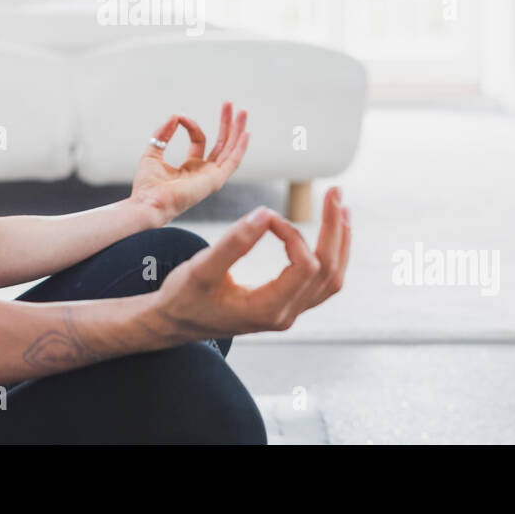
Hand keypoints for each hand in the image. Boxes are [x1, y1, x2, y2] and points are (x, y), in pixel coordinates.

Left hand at [130, 101, 249, 225]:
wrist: (147, 202)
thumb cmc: (147, 186)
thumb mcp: (153, 153)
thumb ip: (163, 135)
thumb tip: (174, 116)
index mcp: (191, 168)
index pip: (199, 140)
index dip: (191, 125)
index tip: (178, 117)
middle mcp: (204, 172)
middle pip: (221, 143)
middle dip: (226, 123)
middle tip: (230, 104)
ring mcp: (211, 177)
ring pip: (230, 150)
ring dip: (237, 130)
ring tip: (242, 111)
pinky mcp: (215, 180)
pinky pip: (233, 162)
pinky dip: (240, 147)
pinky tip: (245, 133)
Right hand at [151, 187, 349, 340]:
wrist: (174, 322)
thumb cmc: (184, 297)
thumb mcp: (202, 267)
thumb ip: (234, 242)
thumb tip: (266, 213)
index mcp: (267, 310)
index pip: (305, 267)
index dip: (293, 234)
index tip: (268, 216)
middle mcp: (285, 316)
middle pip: (328, 271)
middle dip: (334, 229)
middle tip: (334, 191)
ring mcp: (288, 313)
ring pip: (331, 279)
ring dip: (339, 242)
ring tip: (341, 208)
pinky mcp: (285, 305)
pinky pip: (321, 282)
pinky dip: (331, 255)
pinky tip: (330, 233)